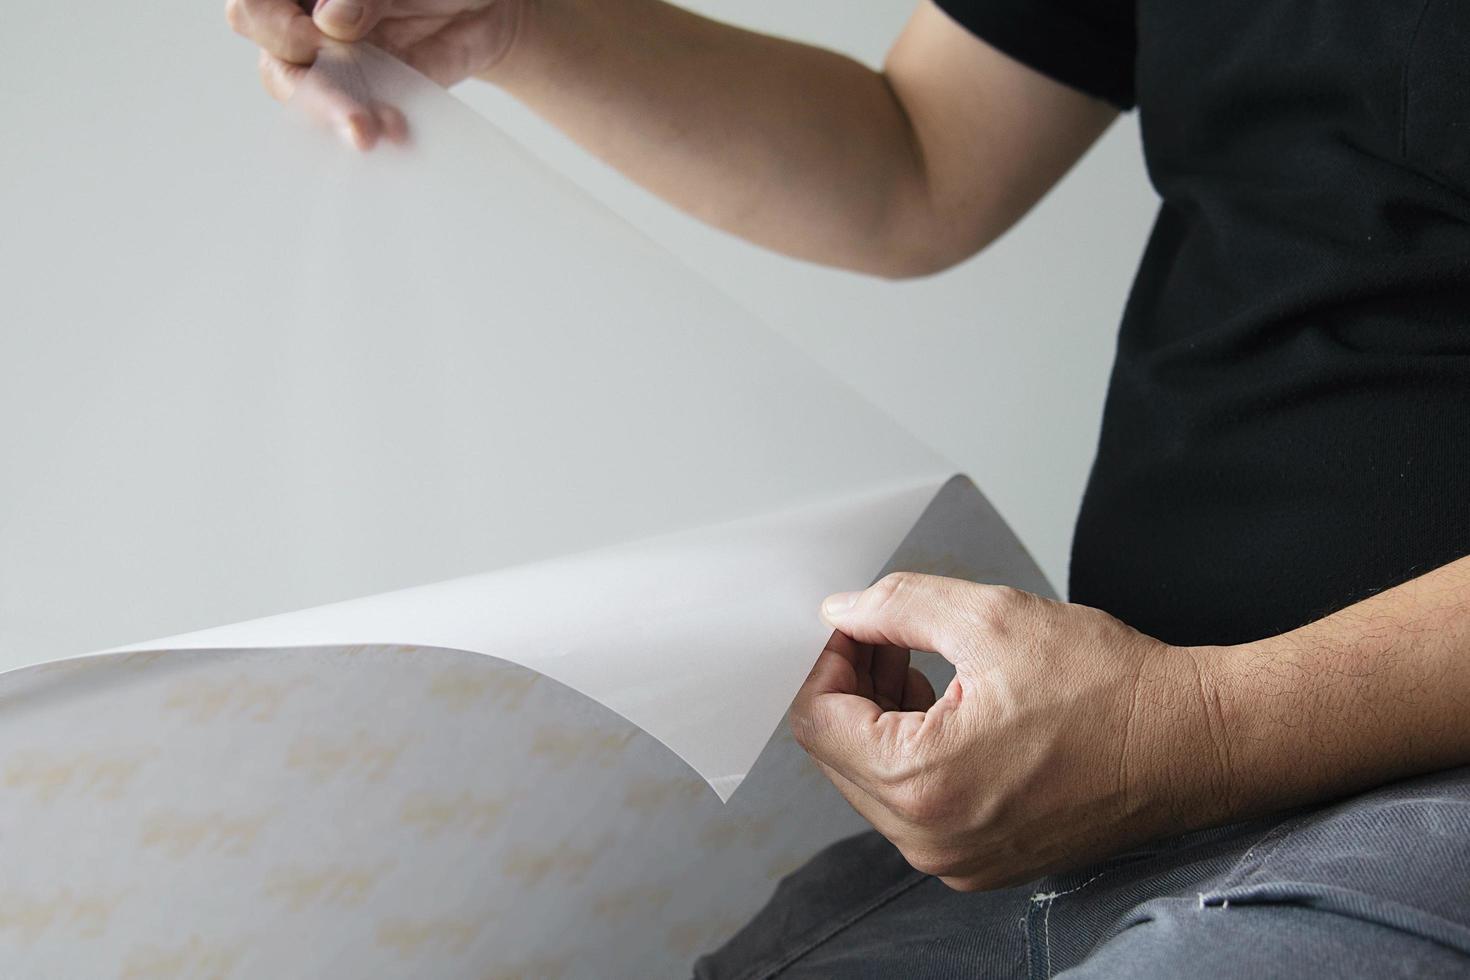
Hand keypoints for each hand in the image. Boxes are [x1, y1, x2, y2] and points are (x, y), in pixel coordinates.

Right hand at [225, 0, 528, 147]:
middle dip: (311, 92)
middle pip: (278, 65)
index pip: (255, 8)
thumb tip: (331, 21)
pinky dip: (373, 128)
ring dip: (341, 118)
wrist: (482, 7)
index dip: (278, 27)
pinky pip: (354, 121)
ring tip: (374, 131)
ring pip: (312, 102)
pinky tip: (396, 130)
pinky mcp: (368, 98)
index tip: (319, 37)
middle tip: (347, 106)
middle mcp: (306, 25)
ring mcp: (335, 66)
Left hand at [791, 573, 1228, 890]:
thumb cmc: (1112, 687)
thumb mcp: (992, 619)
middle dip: (852, 686)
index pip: (817, 721)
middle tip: (886, 633)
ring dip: (881, 717)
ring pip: (874, 780)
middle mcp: (932, 840)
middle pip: (838, 754)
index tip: (855, 624)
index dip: (826, 660)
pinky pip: (916, 804)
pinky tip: (948, 705)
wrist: (1195, 743)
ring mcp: (958, 859)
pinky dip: (914, 751)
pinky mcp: (983, 861)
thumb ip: (899, 609)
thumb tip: (843, 611)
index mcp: (924, 784)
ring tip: (919, 660)